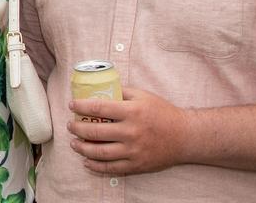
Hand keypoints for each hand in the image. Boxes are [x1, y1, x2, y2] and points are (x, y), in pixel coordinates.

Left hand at [67, 87, 188, 175]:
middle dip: (77, 128)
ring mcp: (134, 150)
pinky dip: (95, 166)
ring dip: (82, 148)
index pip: (99, 108)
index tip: (72, 105)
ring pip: (100, 152)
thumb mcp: (143, 95)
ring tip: (74, 143)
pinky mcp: (137, 165)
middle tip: (70, 125)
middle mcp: (131, 132)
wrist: (185, 136)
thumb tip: (99, 88)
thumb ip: (122, 91)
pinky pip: (111, 168)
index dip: (81, 106)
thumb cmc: (162, 112)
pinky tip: (86, 161)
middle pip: (95, 132)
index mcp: (132, 111)